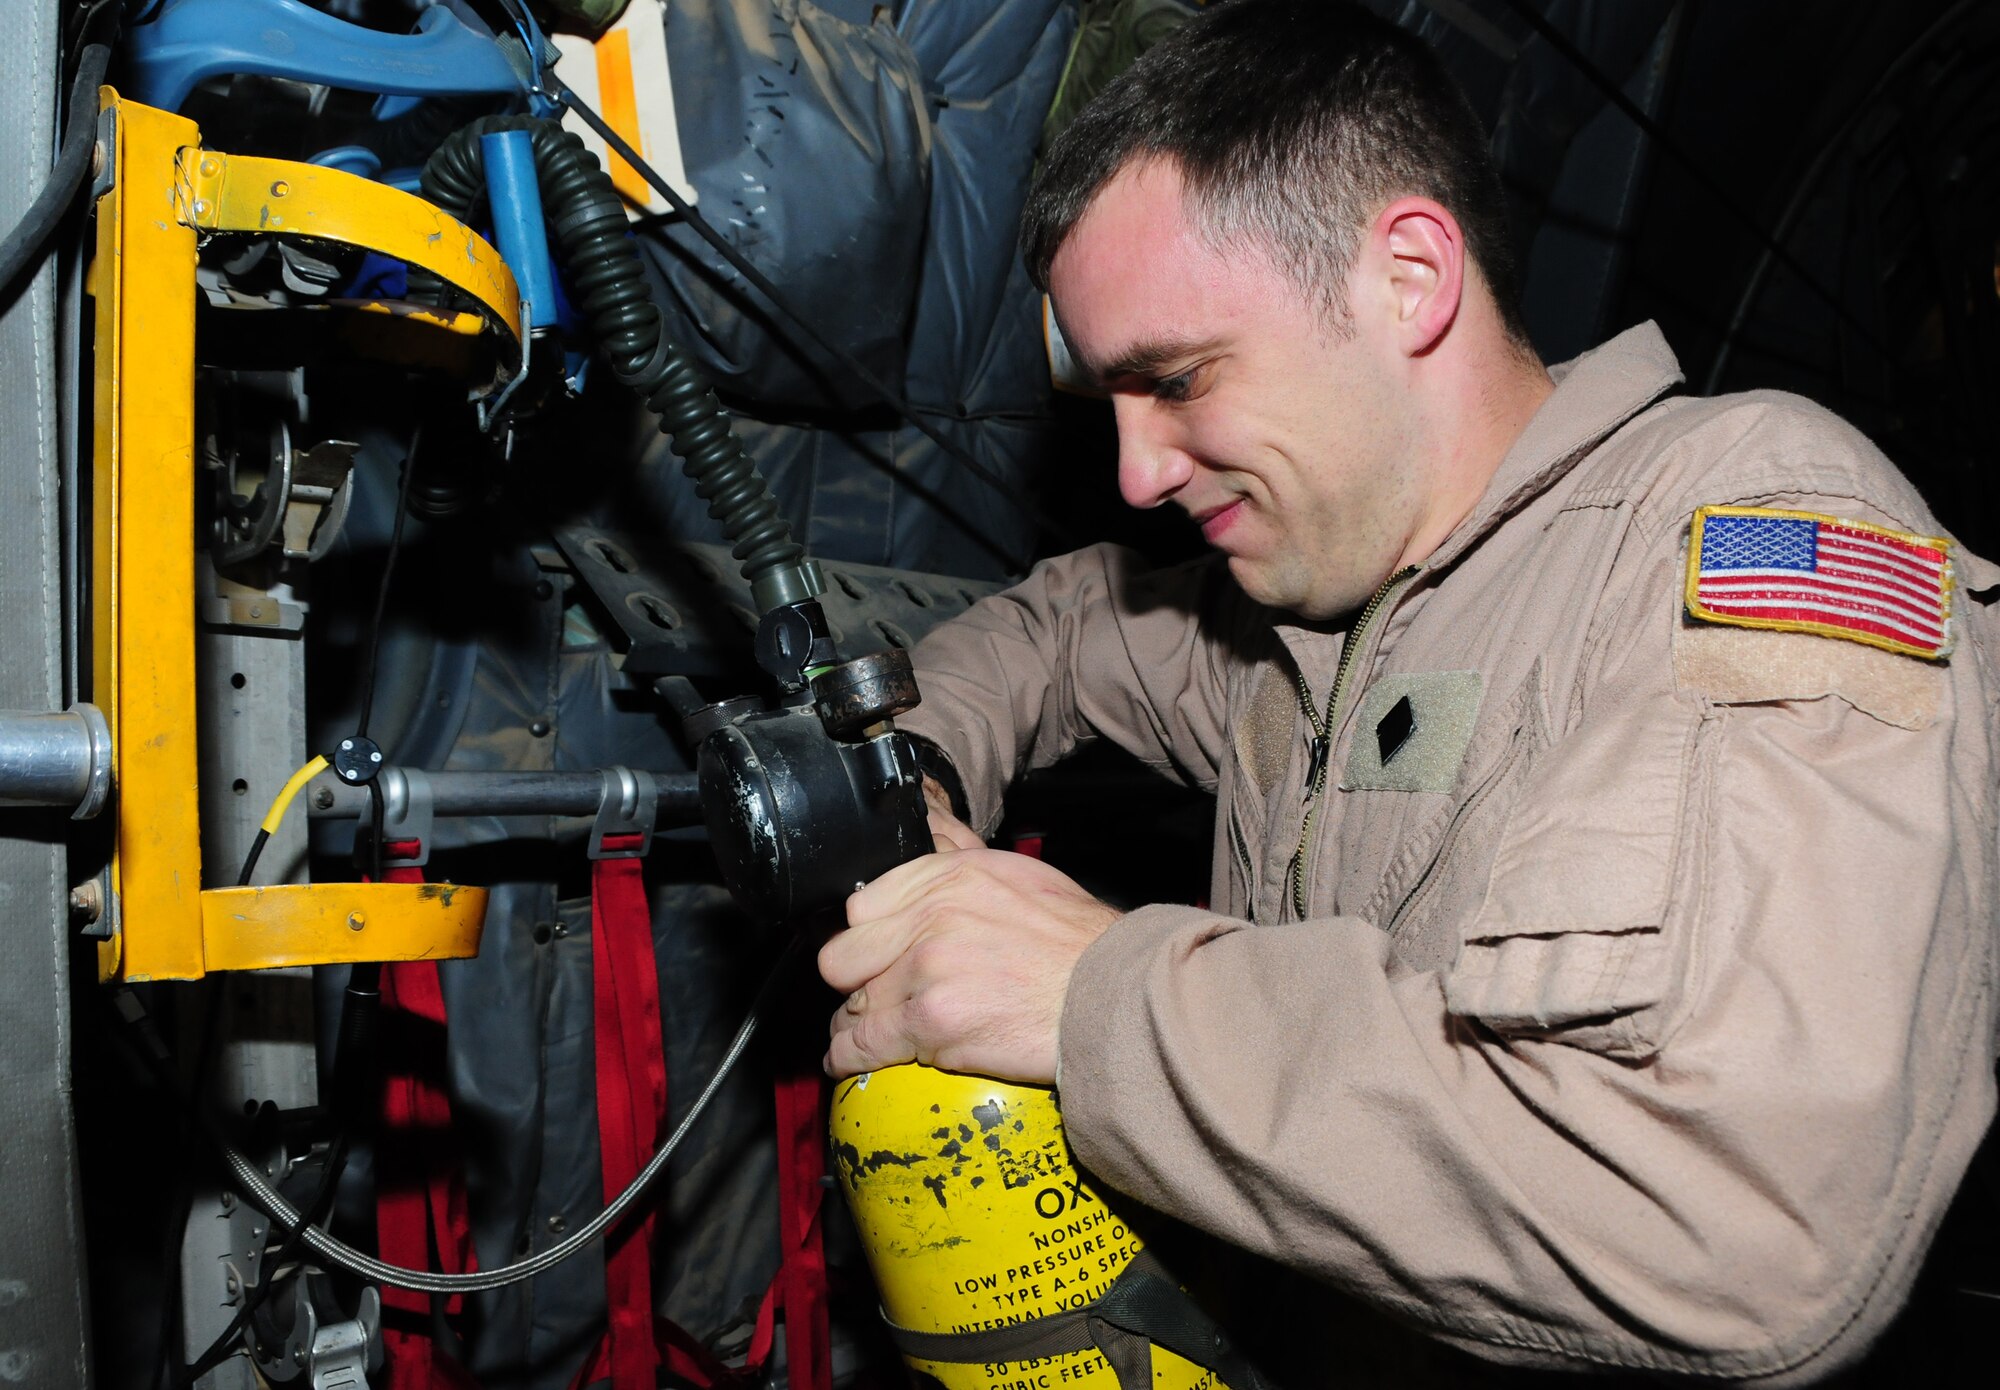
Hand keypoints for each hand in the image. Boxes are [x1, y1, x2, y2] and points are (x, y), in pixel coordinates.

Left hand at [819, 807, 1120, 1081]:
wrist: (1109, 992)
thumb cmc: (1073, 939)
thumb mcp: (1013, 874)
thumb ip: (957, 857)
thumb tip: (925, 825)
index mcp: (945, 876)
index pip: (860, 907)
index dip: (864, 937)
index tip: (872, 953)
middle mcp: (929, 918)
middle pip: (843, 957)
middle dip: (853, 980)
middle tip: (870, 994)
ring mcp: (926, 972)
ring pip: (851, 1006)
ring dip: (856, 1023)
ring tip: (865, 1032)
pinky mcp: (931, 1024)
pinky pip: (861, 1046)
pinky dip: (850, 1057)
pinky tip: (849, 1060)